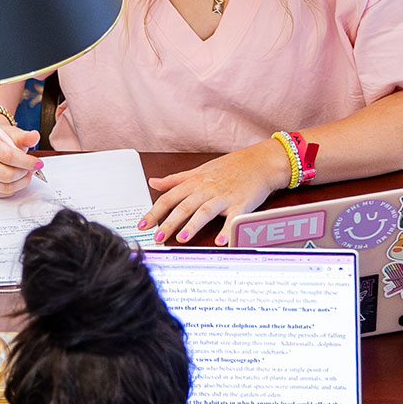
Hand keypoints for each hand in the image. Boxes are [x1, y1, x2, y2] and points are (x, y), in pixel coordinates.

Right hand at [0, 121, 42, 198]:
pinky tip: (17, 178)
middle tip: (32, 167)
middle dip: (24, 172)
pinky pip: (3, 194)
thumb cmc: (1, 140)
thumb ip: (24, 137)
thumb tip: (34, 136)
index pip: (7, 156)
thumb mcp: (13, 134)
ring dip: (22, 181)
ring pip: (6, 188)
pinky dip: (14, 187)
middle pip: (7, 175)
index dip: (26, 161)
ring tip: (25, 172)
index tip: (38, 163)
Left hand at [141, 141, 286, 245]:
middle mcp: (207, 189)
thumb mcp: (200, 170)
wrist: (260, 162)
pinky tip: (220, 242)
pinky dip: (227, 231)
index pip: (169, 197)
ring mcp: (224, 197)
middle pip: (184, 206)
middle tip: (157, 237)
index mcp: (195, 182)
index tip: (142, 225)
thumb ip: (175, 179)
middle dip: (169, 222)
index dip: (154, 212)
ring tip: (182, 239)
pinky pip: (233, 219)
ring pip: (205, 211)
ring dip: (193, 225)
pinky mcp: (242, 205)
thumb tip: (153, 182)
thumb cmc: (231, 167)